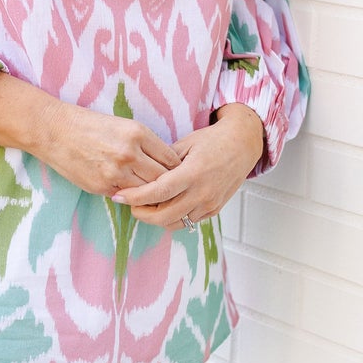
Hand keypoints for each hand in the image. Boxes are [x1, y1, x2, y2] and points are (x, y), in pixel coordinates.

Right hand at [33, 97, 182, 197]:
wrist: (55, 130)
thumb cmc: (90, 126)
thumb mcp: (123, 126)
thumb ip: (145, 144)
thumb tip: (166, 165)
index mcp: (139, 133)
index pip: (171, 159)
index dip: (177, 170)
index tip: (176, 174)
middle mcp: (130, 153)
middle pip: (163, 179)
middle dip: (168, 186)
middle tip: (171, 191)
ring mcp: (116, 172)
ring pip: (147, 192)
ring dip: (151, 195)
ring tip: (154, 196)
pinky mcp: (103, 186)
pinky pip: (127, 197)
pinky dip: (131, 197)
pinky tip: (132, 195)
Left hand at [109, 105, 264, 227]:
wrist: (242, 145)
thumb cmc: (212, 140)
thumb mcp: (185, 143)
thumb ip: (163, 161)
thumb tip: (140, 173)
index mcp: (193, 173)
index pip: (158, 192)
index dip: (136, 197)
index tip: (120, 196)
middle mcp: (202, 192)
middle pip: (164, 215)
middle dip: (142, 213)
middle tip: (130, 204)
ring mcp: (209, 204)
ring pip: (175, 223)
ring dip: (156, 217)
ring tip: (145, 206)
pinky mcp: (214, 210)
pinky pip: (188, 221)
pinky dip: (173, 217)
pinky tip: (164, 206)